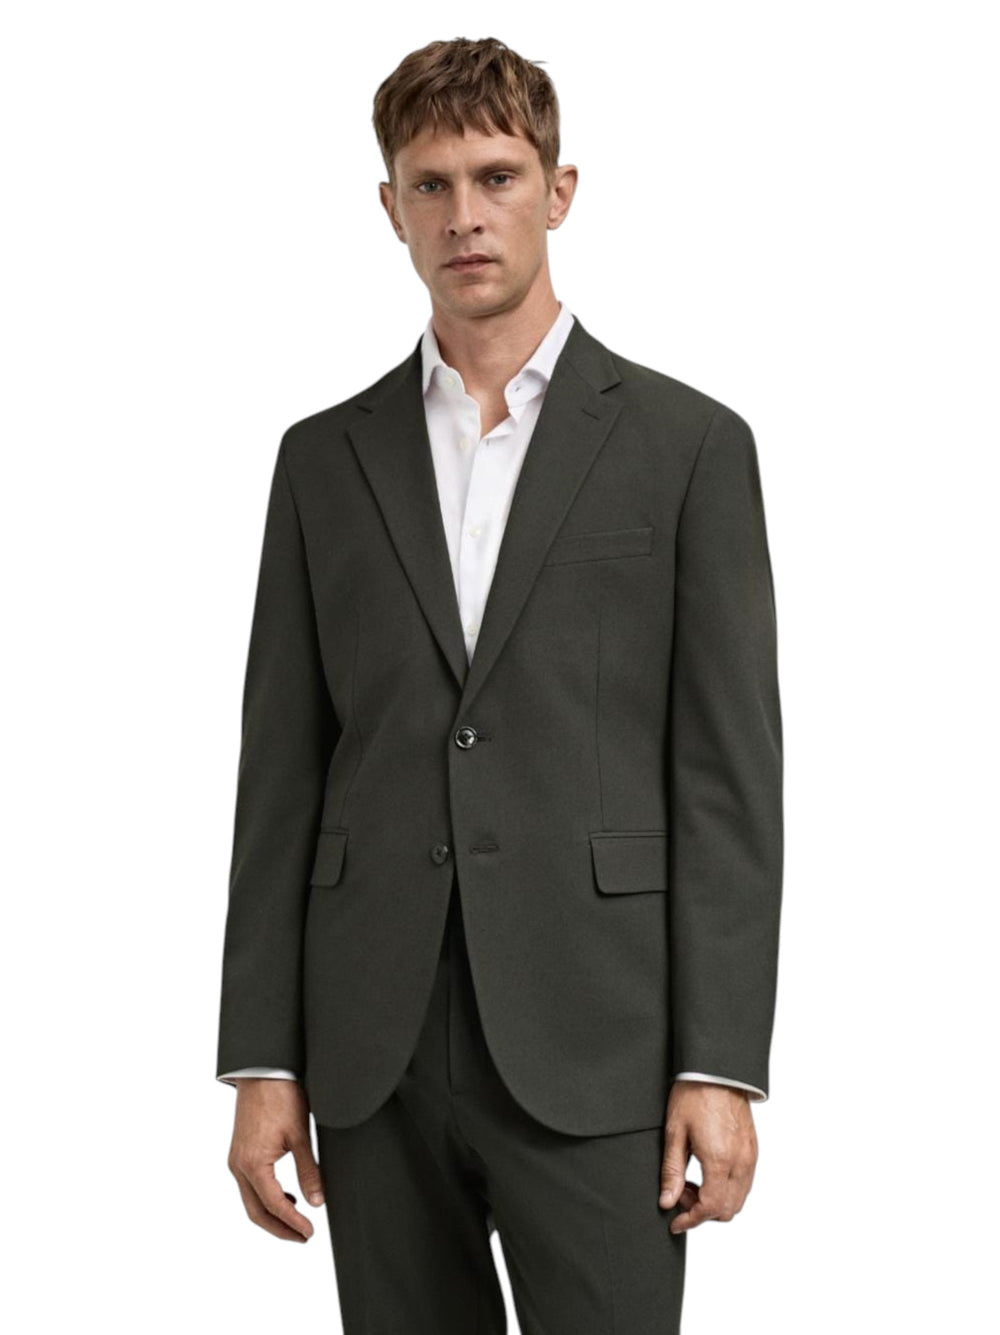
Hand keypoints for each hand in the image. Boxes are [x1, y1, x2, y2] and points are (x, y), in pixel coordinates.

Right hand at [227, 1077, 324, 1241]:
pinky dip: (265, 1198)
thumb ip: (309, 1170)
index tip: (310, 1233)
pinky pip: (249, 1186)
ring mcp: (236, 1160)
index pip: (274, 1206)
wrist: (262, 1071)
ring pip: (250, 1201)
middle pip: (256, 1212)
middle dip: (280, 1229)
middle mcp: (239, 1166)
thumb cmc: (281, 1097)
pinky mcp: (239, 1153)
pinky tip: (286, 1195)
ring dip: (272, 1215)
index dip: (293, 1224)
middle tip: (303, 1237)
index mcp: (253, 1164)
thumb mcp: (300, 1135)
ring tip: (298, 1221)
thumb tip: (317, 1201)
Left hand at [658, 1080, 757, 1232]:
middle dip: (702, 1211)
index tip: (675, 1222)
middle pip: (727, 1210)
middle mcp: (741, 1161)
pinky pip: (744, 1183)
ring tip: (690, 1182)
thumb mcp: (674, 1132)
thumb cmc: (694, 1094)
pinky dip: (726, 1189)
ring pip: (738, 1199)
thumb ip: (671, 1171)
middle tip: (679, 1193)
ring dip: (715, 1201)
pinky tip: (706, 1173)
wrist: (717, 1069)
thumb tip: (667, 1202)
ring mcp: (750, 1156)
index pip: (710, 1207)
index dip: (691, 1220)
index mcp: (720, 1159)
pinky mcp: (753, 1149)